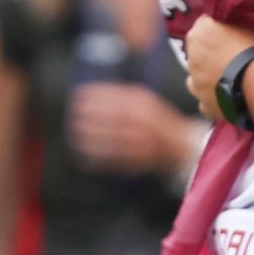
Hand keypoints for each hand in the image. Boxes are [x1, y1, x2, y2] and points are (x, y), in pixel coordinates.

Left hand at [67, 83, 196, 172]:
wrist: (179, 143)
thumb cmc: (154, 119)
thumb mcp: (144, 100)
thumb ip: (122, 97)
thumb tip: (88, 94)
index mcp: (146, 104)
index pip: (116, 97)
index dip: (95, 96)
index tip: (78, 95)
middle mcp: (146, 122)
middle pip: (113, 118)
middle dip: (90, 116)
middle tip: (74, 114)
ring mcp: (144, 142)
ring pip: (113, 139)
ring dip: (91, 136)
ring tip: (76, 133)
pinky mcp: (140, 160)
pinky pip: (115, 159)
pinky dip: (98, 157)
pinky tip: (83, 153)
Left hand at [185, 15, 253, 122]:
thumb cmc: (252, 47)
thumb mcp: (246, 22)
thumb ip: (234, 20)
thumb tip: (236, 15)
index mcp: (198, 34)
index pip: (204, 25)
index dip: (217, 29)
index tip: (230, 33)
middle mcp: (191, 58)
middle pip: (199, 53)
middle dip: (211, 54)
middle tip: (231, 56)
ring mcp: (196, 84)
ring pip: (198, 78)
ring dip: (209, 77)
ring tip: (228, 78)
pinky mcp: (205, 105)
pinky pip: (207, 102)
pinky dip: (215, 99)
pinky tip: (228, 97)